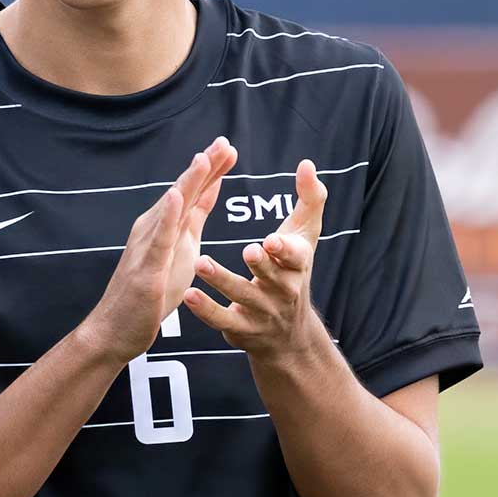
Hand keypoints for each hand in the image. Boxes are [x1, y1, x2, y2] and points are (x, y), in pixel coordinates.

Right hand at [80, 139, 235, 365]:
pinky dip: (169, 214)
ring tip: (204, 159)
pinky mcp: (146, 267)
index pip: (192, 193)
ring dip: (187, 182)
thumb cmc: (149, 294)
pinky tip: (178, 197)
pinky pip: (159, 238)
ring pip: (171, 208)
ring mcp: (148, 246)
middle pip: (183, 192)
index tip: (228, 147)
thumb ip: (190, 222)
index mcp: (166, 227)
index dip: (211, 170)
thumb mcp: (181, 252)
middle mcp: (154, 229)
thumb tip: (205, 193)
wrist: (117, 329)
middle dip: (204, 167)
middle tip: (224, 142)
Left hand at [189, 158, 330, 360]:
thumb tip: (307, 163)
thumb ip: (309, 200)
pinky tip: (188, 295)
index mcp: (297, 266)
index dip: (285, 250)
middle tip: (248, 250)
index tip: (272, 240)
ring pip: (242, 296)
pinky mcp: (241, 329)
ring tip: (201, 263)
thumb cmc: (293, 269)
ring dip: (223, 281)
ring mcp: (262, 311)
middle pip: (272, 277)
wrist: (290, 333)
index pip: (296, 257)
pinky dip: (206, 309)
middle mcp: (283, 290)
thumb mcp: (305, 236)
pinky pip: (222, 320)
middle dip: (262, 265)